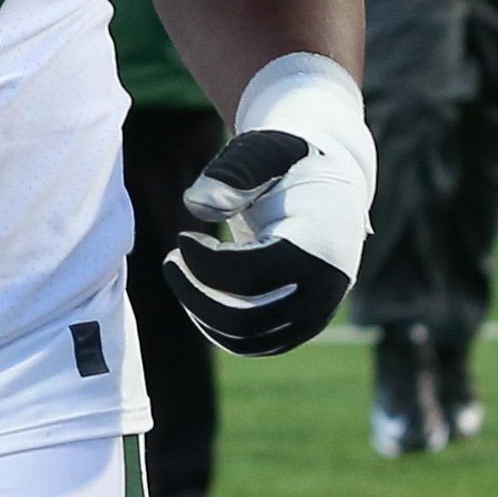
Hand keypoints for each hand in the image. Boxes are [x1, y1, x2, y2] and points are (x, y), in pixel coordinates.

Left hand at [163, 55, 375, 356]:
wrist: (327, 181)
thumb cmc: (287, 161)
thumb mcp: (262, 152)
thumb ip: (233, 173)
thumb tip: (194, 204)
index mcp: (320, 245)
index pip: (253, 275)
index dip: (207, 263)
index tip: (181, 237)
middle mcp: (325, 289)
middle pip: (247, 319)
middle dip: (197, 294)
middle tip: (170, 261)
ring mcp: (316, 312)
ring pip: (248, 340)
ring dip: (203, 312)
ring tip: (181, 272)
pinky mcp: (301, 323)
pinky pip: (254, 344)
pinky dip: (217, 326)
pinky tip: (198, 287)